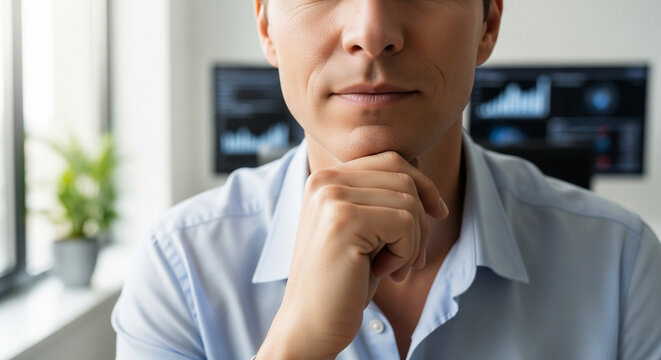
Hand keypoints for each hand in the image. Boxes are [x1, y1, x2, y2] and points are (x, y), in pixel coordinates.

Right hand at [257, 151, 447, 358]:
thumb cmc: (343, 280)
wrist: (311, 324)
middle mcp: (324, 180)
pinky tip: (384, 272)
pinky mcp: (343, 220)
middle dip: (421, 219)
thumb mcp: (368, 230)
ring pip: (409, 201)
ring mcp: (331, 198)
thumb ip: (383, 195)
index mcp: (326, 178)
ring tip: (394, 268)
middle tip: (412, 258)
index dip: (423, 185)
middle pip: (404, 177)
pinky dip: (406, 253)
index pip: (391, 160)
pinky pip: (405, 223)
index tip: (437, 215)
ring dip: (414, 241)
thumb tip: (419, 162)